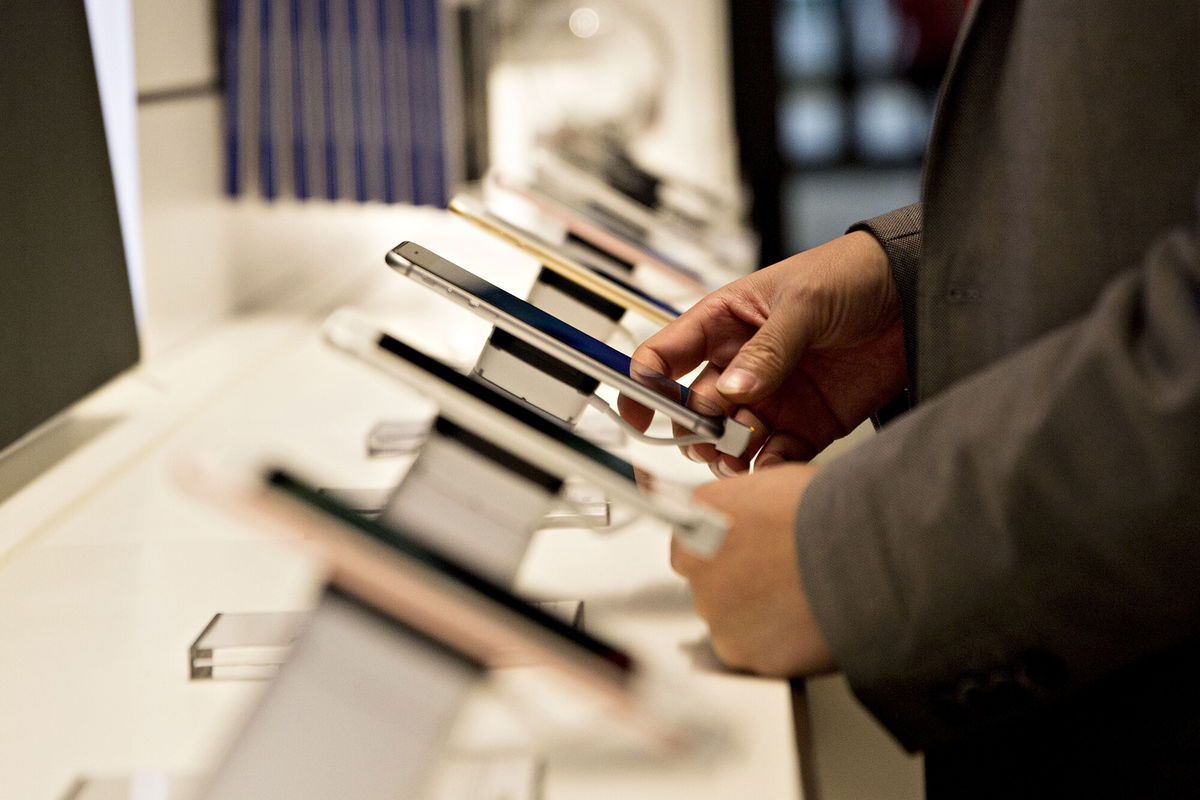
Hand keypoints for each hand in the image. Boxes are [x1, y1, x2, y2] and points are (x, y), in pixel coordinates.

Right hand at [619, 232, 905, 474]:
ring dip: (728, 453)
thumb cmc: (850, 276)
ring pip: (726, 440)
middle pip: (692, 410)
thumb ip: (768, 349)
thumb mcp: (803, 303)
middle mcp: (738, 365)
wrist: (914, 296)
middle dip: (696, 427)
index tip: (642, 413)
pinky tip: (775, 463)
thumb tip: (732, 391)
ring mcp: (769, 398)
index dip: (644, 384)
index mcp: (723, 324)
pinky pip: (772, 457)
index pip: (665, 356)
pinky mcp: (804, 425)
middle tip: (718, 428)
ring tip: (744, 448)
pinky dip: (768, 468)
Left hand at [672, 463, 835, 676]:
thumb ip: (749, 508)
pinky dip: (774, 645)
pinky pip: (752, 652)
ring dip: (756, 616)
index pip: (692, 538)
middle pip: (709, 582)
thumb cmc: (832, 512)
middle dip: (739, 584)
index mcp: (702, 512)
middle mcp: (697, 563)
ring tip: (800, 602)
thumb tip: (753, 521)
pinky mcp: (739, 651)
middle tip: (781, 578)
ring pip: (729, 621)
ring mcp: (715, 611)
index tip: (745, 554)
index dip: (724, 549)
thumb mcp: (780, 485)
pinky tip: (804, 625)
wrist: (861, 553)